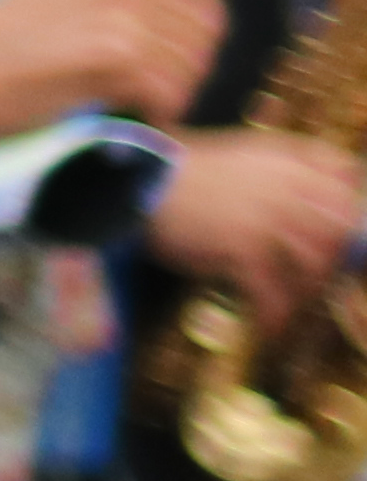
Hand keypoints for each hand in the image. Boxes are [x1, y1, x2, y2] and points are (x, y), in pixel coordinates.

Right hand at [0, 0, 228, 132]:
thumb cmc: (12, 37)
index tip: (177, 22)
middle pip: (209, 17)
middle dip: (190, 52)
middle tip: (152, 74)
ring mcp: (120, 14)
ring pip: (196, 59)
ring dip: (174, 87)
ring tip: (135, 93)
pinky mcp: (116, 57)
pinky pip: (172, 90)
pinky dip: (157, 110)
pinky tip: (127, 107)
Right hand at [145, 129, 366, 313]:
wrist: (135, 180)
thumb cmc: (175, 170)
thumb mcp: (232, 153)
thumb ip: (272, 167)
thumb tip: (300, 195)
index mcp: (282, 157)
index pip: (345, 173)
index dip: (351, 200)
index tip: (341, 224)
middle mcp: (284, 184)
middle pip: (342, 224)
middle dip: (336, 253)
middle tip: (317, 273)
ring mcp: (267, 216)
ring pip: (316, 261)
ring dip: (308, 288)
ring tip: (290, 301)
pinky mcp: (243, 246)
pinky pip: (274, 290)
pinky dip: (275, 314)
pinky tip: (268, 327)